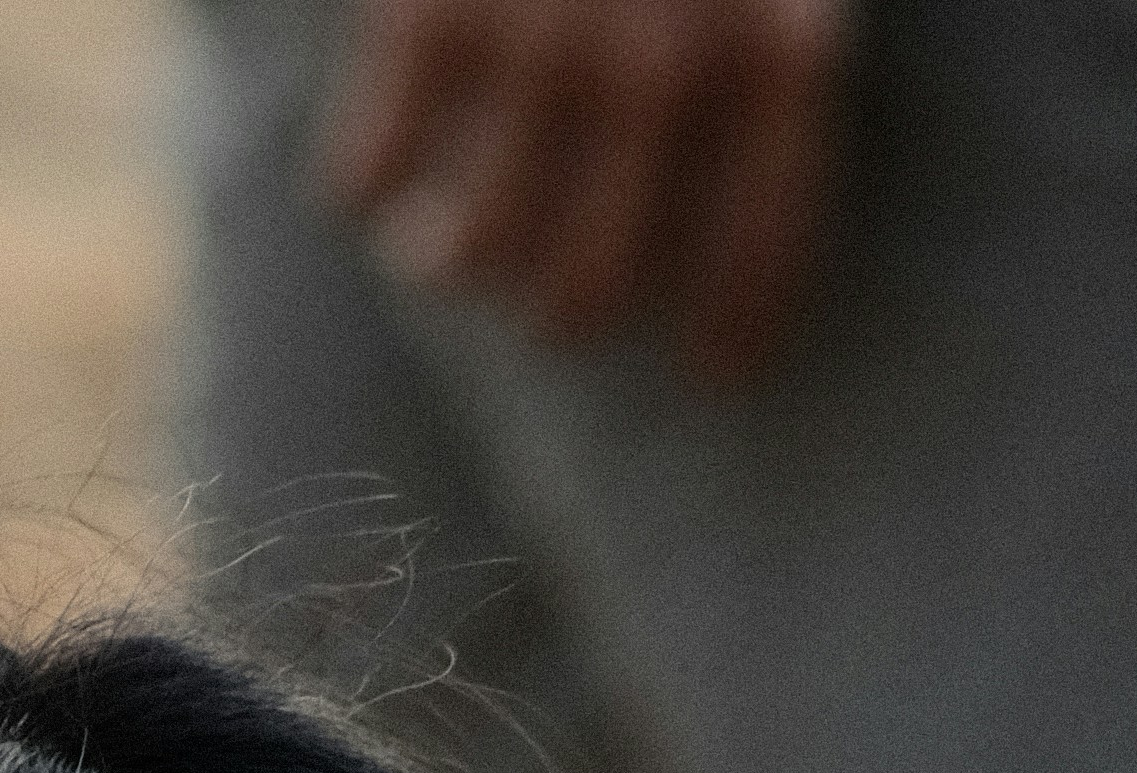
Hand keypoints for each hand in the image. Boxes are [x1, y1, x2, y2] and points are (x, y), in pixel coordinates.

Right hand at [314, 0, 849, 389]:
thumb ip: (772, 32)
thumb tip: (770, 148)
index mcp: (773, 22)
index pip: (763, 226)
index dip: (739, 312)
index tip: (719, 372)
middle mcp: (664, 44)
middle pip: (595, 279)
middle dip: (566, 307)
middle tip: (546, 300)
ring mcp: (541, 25)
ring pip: (478, 249)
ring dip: (455, 265)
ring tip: (439, 253)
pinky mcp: (430, 8)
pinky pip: (374, 164)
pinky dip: (363, 185)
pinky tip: (364, 185)